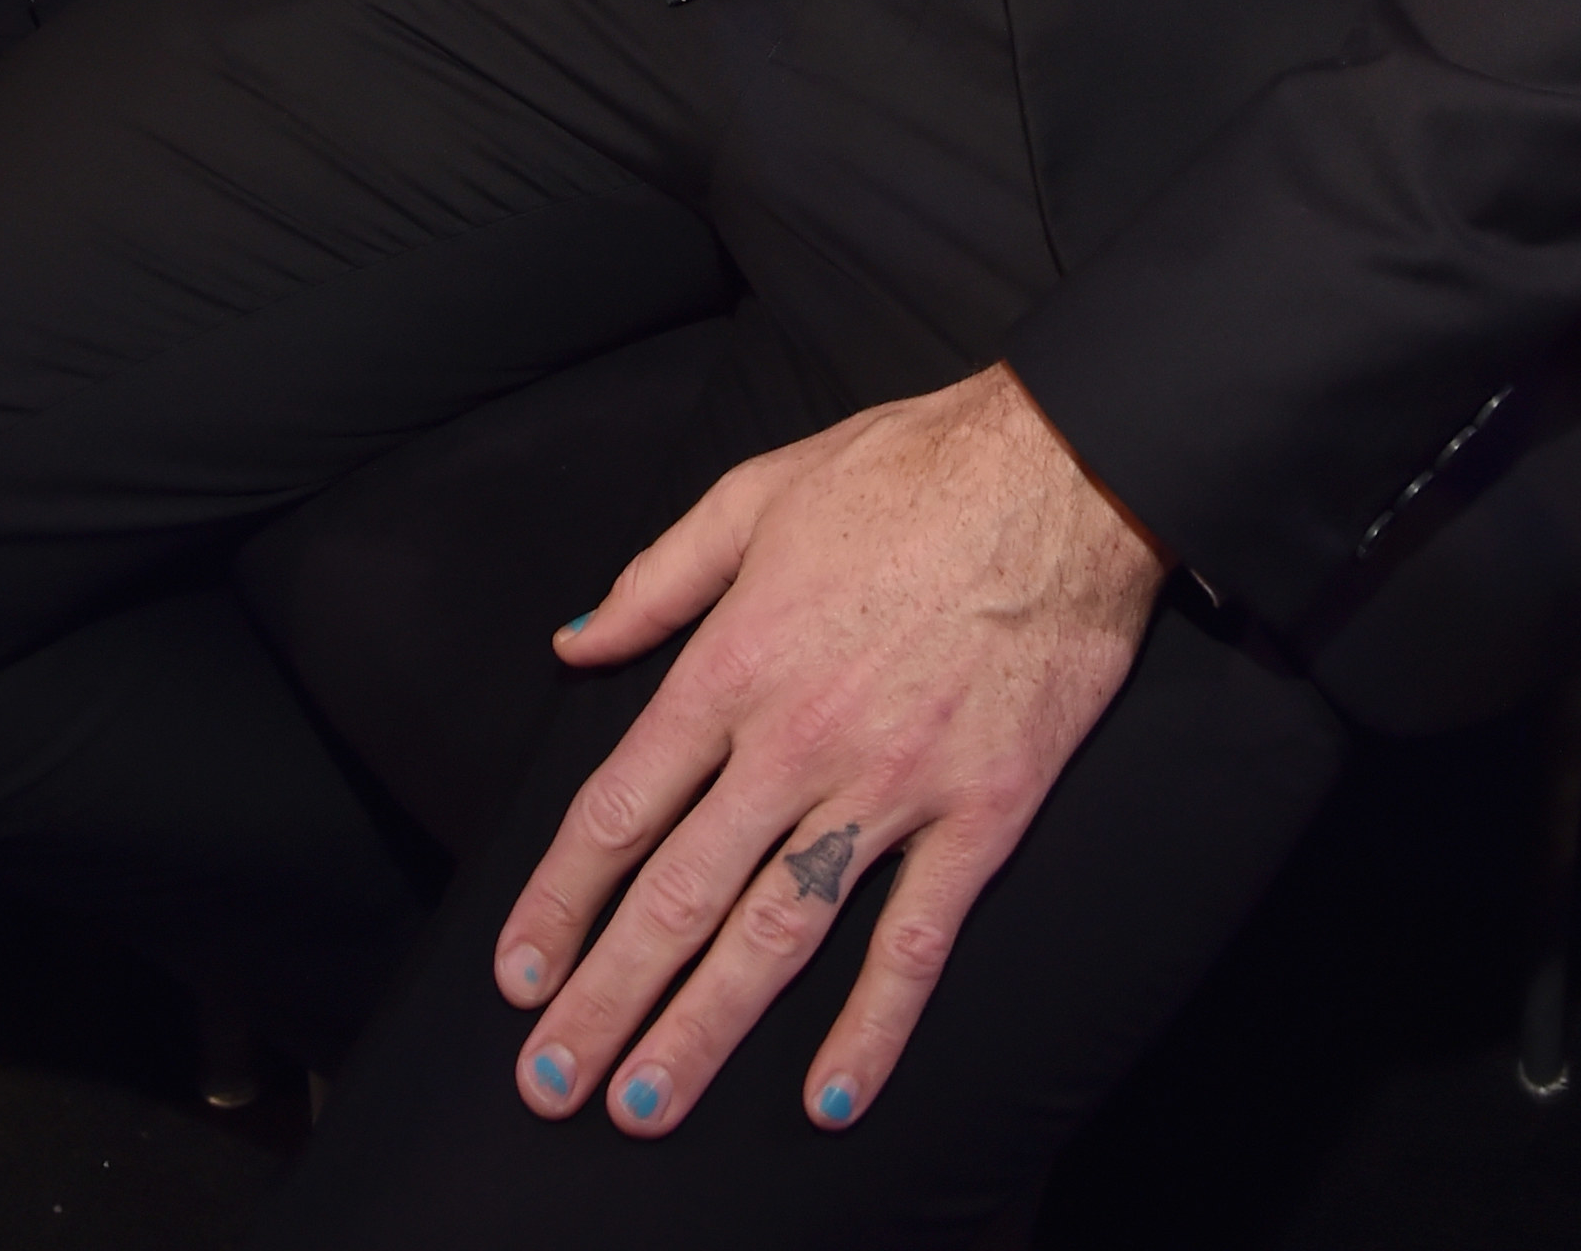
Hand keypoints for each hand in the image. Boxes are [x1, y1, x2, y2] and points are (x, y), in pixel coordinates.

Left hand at [493, 366, 1165, 1141]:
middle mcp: (796, 742)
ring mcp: (890, 787)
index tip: (519, 972)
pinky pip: (915, 939)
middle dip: (605, 998)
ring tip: (642, 1109)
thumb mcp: (755, 493)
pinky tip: (829, 1097)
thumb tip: (573, 643)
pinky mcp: (979, 813)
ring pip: (776, 932)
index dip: (559, 900)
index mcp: (734, 664)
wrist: (1061, 472)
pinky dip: (871, 1026)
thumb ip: (657, 579)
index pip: (619, 808)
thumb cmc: (907, 471)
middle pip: (678, 894)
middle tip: (547, 1085)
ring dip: (701, 1029)